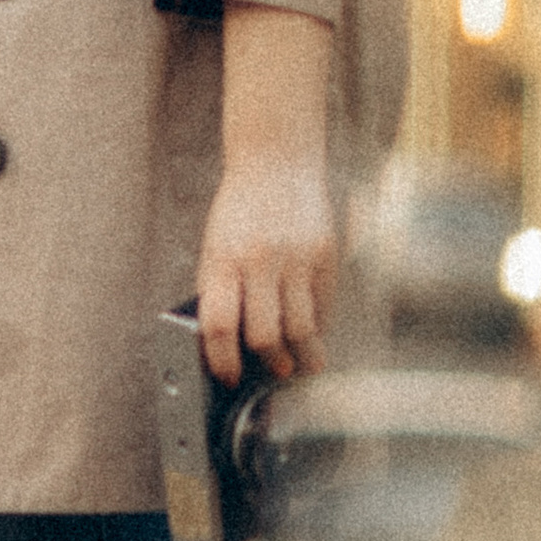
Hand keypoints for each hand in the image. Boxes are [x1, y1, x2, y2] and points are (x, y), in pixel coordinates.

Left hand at [195, 152, 334, 385]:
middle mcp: (259, 260)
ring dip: (301, 356)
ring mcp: (295, 258)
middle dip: (267, 364)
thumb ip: (219, 289)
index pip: (218, 324)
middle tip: (271, 373)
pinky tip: (314, 334)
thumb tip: (224, 344)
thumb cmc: (240, 209)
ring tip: (301, 365)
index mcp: (222, 259)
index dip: (222, 361)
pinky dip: (319, 327)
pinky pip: (324, 306)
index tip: (228, 377)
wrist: (276, 162)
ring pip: (300, 329)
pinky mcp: (325, 255)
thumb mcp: (216, 245)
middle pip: (264, 334)